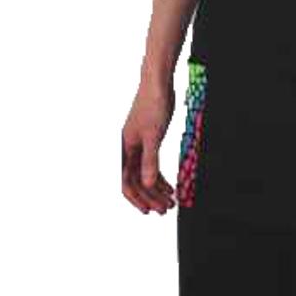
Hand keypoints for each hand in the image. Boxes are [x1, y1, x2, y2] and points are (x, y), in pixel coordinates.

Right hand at [121, 76, 176, 214]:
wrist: (158, 83)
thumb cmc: (153, 104)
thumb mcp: (154, 135)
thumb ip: (150, 160)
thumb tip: (147, 183)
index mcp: (125, 149)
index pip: (126, 182)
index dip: (137, 198)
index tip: (149, 211)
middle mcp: (129, 149)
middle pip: (137, 181)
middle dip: (150, 197)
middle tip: (166, 209)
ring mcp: (139, 145)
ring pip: (145, 174)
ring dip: (156, 189)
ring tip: (170, 201)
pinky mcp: (149, 140)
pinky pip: (152, 165)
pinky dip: (160, 177)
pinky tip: (170, 186)